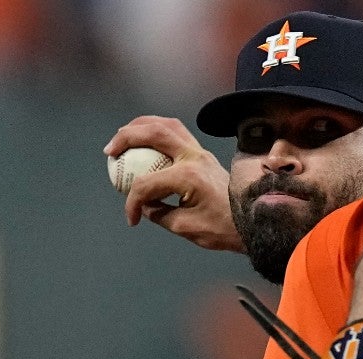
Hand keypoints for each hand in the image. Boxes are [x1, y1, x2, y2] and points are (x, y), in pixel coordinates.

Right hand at [104, 115, 243, 251]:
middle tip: (109, 151)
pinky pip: (177, 132)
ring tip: (122, 137)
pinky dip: (157, 131)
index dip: (133, 203)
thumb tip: (144, 205)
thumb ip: (159, 214)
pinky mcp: (203, 154)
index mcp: (189, 177)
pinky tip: (144, 140)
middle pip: (154, 133)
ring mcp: (201, 152)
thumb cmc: (224, 228)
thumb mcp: (186, 228)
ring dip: (141, 126)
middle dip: (126, 138)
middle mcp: (195, 157)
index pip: (147, 184)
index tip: (132, 219)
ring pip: (167, 125)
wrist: (253, 221)